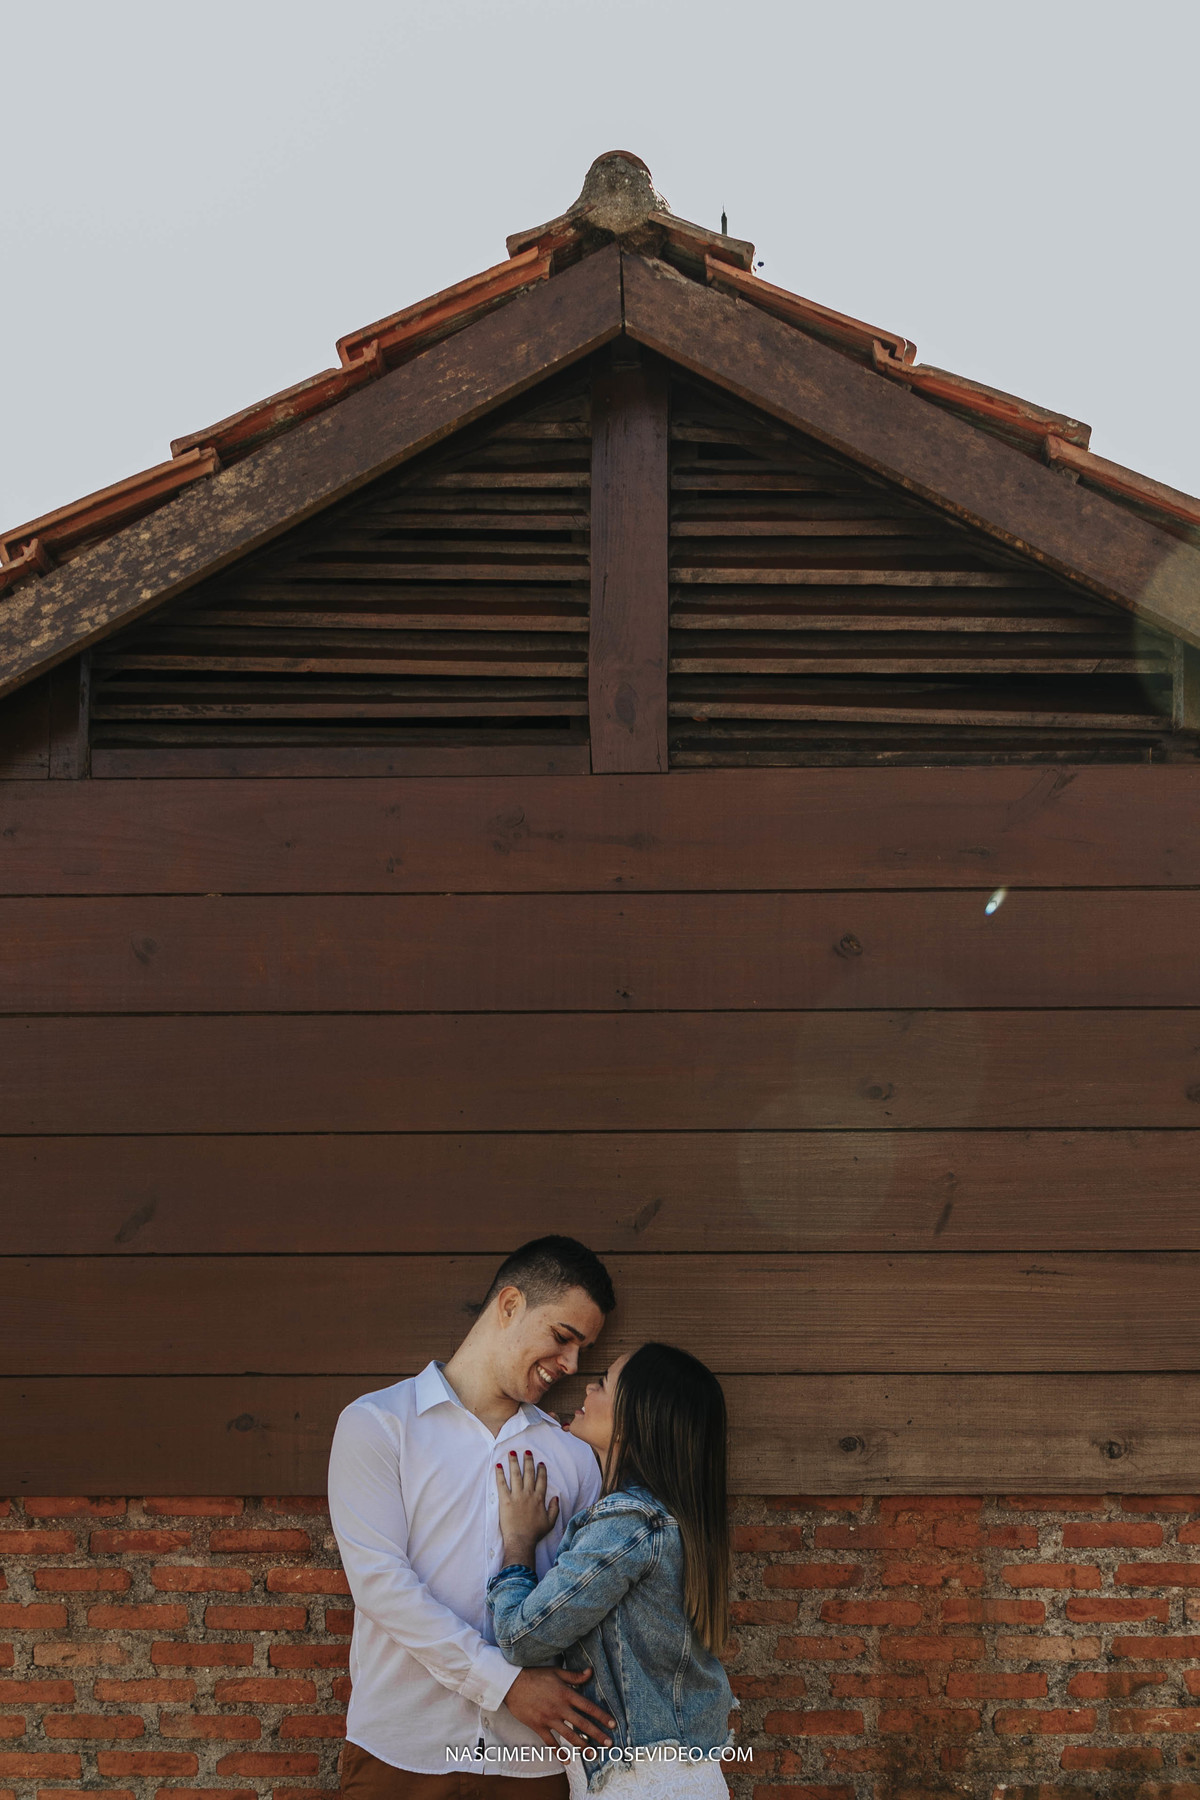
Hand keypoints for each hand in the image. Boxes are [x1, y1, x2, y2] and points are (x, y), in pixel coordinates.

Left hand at [495, 1450, 559, 1565]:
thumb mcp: (550, 1522)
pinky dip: (500, 1474)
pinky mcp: (505, 1500)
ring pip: (515, 1475)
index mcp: (539, 1498)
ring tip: (512, 1453)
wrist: (521, 1540)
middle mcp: (528, 1494)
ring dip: (514, 1463)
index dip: (541, 1470)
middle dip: (528, 1461)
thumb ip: (555, 1509)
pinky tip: (498, 1466)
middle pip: (529, 1473)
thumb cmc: (535, 1533)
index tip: (540, 1463)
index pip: (541, 1480)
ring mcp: (516, 1496)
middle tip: (527, 1451)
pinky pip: (502, 1484)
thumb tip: (556, 1497)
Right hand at [505, 1665, 614, 1748]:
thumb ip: (574, 1676)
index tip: (612, 1725)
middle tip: (609, 1743)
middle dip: (597, 1734)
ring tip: (593, 1754)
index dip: (601, 1716)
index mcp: (566, 1693)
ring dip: (582, 1745)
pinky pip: (551, 1743)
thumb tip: (590, 1672)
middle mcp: (559, 1707)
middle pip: (582, 1723)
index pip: (588, 1706)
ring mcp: (549, 1718)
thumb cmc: (534, 1675)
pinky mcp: (538, 1726)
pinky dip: (560, 1752)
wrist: (511, 1683)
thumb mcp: (556, 1672)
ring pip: (569, 1735)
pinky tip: (567, 1761)